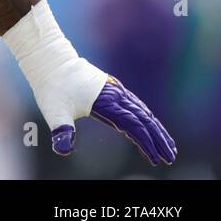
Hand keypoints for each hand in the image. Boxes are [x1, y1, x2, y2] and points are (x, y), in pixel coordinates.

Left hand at [32, 62, 176, 165]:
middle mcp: (116, 95)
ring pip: (143, 112)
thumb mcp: (54, 110)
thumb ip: (62, 130)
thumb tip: (62, 150)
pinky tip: (149, 126)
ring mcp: (115, 91)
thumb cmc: (52, 87)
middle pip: (145, 119)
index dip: (147, 143)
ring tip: (167, 146)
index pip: (134, 126)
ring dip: (156, 129)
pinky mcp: (112, 89)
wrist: (50, 61)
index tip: (156, 159)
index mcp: (106, 102)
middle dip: (159, 139)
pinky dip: (146, 118)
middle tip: (170, 158)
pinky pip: (135, 105)